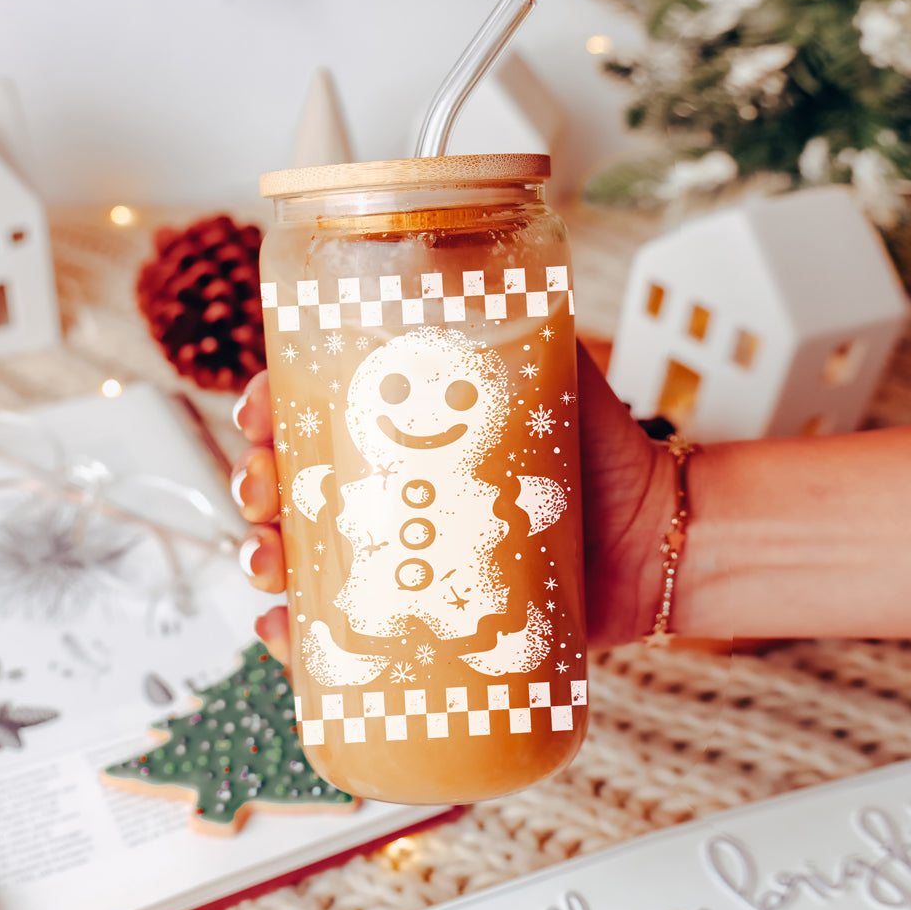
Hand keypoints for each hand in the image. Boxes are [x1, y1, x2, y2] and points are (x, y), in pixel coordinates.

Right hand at [229, 344, 670, 660]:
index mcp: (409, 432)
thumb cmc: (607, 459)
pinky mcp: (421, 615)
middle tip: (263, 492)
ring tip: (270, 563)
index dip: (268, 408)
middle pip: (293, 484)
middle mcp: (396, 491)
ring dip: (265, 558)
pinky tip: (287, 632)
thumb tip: (479, 273)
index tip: (257, 412)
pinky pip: (346, 630)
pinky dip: (302, 636)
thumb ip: (522, 324)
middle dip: (254, 484)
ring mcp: (404, 555)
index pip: (316, 409)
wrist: (656, 545)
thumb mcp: (557, 377)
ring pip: (306, 557)